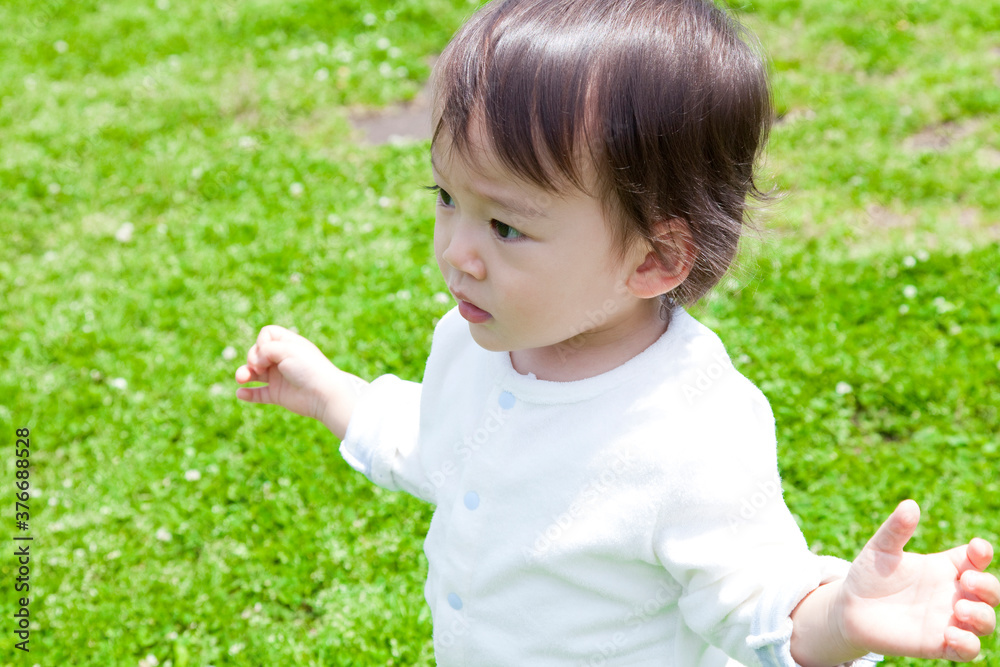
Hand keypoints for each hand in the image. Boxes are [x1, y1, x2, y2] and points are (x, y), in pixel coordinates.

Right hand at [235, 325, 364, 438]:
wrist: (324, 394)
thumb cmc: (309, 368)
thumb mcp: (287, 349)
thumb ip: (265, 350)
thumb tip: (254, 365)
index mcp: (289, 345)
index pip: (267, 334)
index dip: (262, 341)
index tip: (268, 351)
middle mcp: (283, 359)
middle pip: (257, 352)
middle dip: (252, 358)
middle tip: (260, 367)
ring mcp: (280, 377)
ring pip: (254, 373)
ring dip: (244, 374)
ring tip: (240, 378)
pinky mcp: (278, 394)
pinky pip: (258, 394)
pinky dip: (248, 394)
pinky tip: (240, 393)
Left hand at [835, 499, 999, 661]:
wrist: (849, 608)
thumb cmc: (868, 575)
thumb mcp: (880, 548)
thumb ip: (896, 529)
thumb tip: (910, 505)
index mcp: (944, 566)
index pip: (977, 558)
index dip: (983, 552)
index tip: (977, 548)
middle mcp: (952, 593)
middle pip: (991, 591)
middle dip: (988, 586)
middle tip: (967, 581)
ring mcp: (948, 619)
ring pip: (986, 622)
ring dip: (982, 616)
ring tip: (960, 609)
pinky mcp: (938, 643)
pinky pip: (967, 650)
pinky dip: (968, 644)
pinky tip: (951, 634)